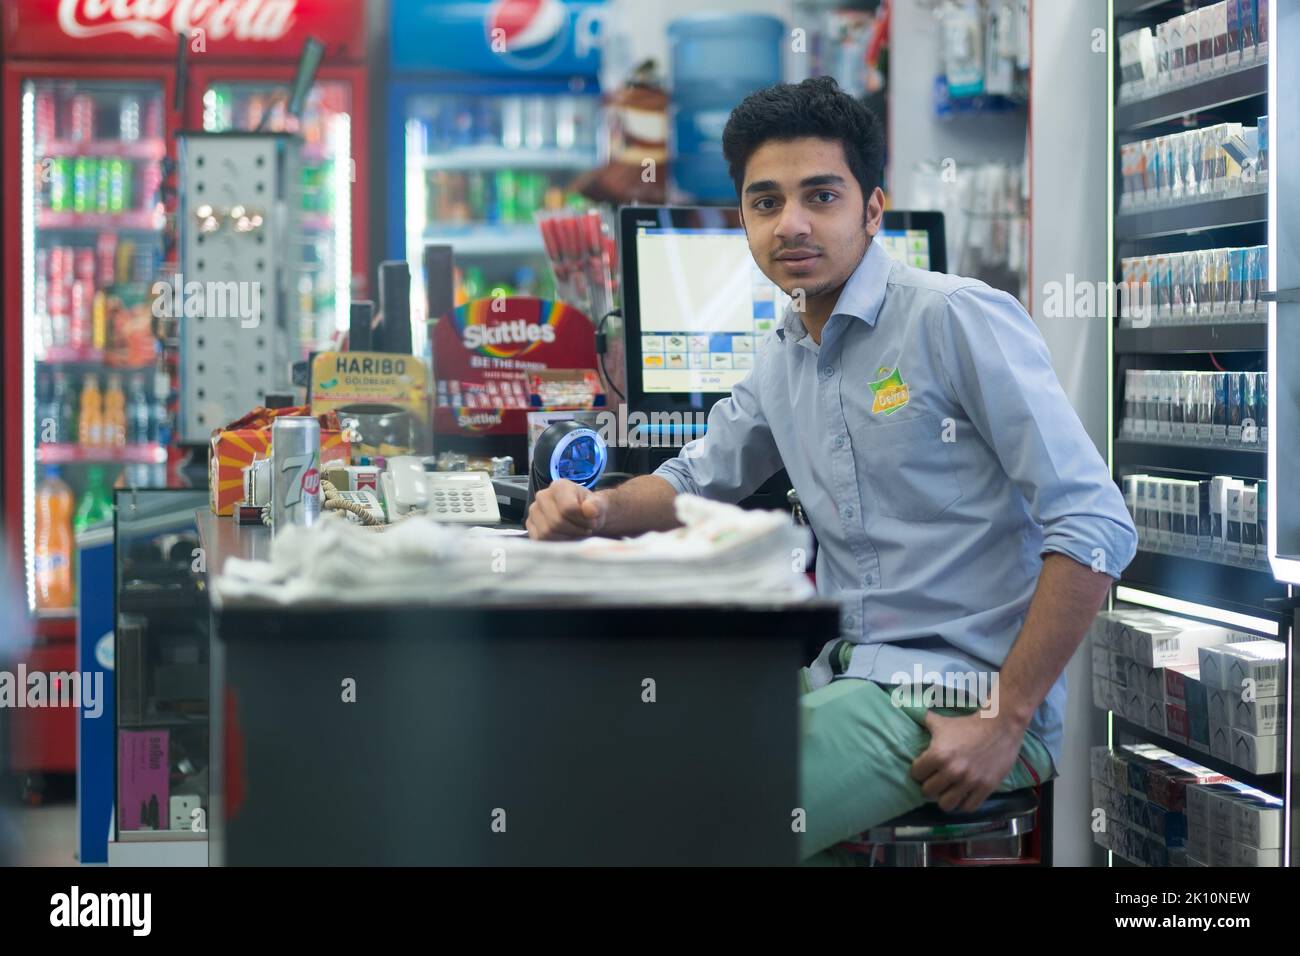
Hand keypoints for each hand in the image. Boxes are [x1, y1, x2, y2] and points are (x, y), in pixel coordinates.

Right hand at [525, 479, 606, 539]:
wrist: (582, 516)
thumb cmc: (588, 509)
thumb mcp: (598, 505)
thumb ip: (596, 505)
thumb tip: (589, 509)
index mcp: (559, 486)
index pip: (568, 508)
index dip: (582, 520)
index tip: (591, 521)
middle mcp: (542, 496)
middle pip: (557, 522)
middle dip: (575, 530)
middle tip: (585, 529)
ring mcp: (534, 512)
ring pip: (547, 532)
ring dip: (566, 537)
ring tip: (577, 532)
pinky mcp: (530, 526)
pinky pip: (540, 540)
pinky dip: (556, 542)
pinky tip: (566, 537)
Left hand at [909, 711, 1026, 812]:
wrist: (999, 727)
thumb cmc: (967, 725)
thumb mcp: (942, 722)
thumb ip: (923, 720)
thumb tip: (906, 707)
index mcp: (938, 754)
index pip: (916, 774)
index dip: (919, 771)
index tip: (925, 769)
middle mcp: (952, 770)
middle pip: (928, 791)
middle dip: (931, 786)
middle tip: (937, 781)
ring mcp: (969, 781)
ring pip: (946, 804)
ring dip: (946, 798)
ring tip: (949, 791)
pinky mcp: (985, 788)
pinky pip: (968, 807)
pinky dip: (965, 803)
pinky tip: (964, 795)